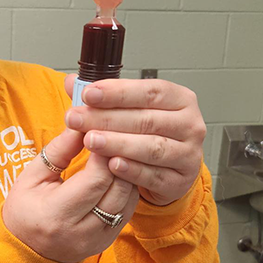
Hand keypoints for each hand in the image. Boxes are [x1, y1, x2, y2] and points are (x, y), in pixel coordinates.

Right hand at [2, 128, 140, 262]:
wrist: (26, 251)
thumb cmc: (25, 209)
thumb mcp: (32, 176)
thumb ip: (59, 150)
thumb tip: (82, 124)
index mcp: (56, 215)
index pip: (96, 179)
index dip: (105, 152)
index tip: (102, 132)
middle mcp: (81, 232)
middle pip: (117, 188)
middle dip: (120, 159)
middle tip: (116, 137)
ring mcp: (99, 240)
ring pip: (128, 199)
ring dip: (128, 172)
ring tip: (118, 151)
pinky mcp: (109, 241)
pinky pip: (129, 209)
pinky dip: (128, 188)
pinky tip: (120, 172)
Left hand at [64, 75, 206, 207]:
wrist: (169, 169)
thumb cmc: (149, 134)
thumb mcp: (130, 110)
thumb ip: (103, 97)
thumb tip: (72, 82)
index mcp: (181, 99)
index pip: (151, 91)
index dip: (118, 92)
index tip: (88, 93)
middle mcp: (190, 125)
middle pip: (148, 120)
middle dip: (108, 119)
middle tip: (78, 119)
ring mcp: (189, 154)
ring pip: (152, 147)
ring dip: (118, 143)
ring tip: (90, 141)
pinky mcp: (181, 180)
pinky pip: (154, 175)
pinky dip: (131, 170)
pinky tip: (111, 164)